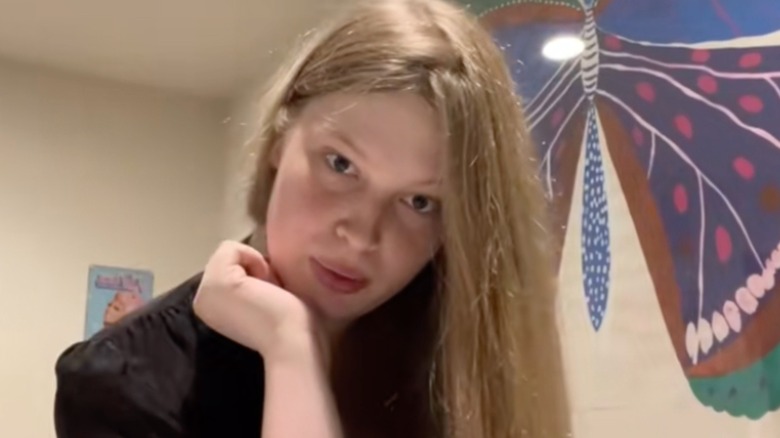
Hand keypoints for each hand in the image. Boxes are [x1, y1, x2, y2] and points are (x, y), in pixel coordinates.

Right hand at [193, 241, 320, 361]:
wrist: (295, 345)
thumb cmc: (293, 328)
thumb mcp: (264, 299)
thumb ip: (254, 284)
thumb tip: (262, 262)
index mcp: (213, 310)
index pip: (233, 271)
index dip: (258, 277)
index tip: (271, 300)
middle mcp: (202, 301)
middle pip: (231, 259)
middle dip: (256, 270)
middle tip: (271, 297)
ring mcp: (204, 292)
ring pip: (230, 253)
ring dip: (257, 267)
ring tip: (268, 294)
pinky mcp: (215, 281)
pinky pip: (230, 247)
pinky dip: (253, 258)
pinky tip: (264, 286)